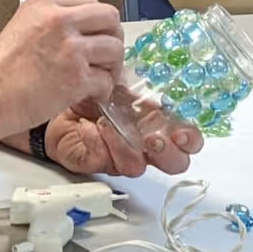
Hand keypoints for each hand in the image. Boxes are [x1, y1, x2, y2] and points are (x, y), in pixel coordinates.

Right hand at [0, 0, 124, 132]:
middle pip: (110, 19)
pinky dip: (104, 91)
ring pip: (114, 49)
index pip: (91, 3)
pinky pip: (106, 80)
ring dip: (112, 66)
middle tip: (107, 56)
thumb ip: (51, 23)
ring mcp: (71, 49)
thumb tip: (80, 34)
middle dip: (113, 38)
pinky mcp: (76, 77)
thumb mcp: (22, 26)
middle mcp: (60, 21)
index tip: (96, 37)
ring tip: (101, 78)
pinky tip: (93, 95)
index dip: (98, 24)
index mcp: (45, 5)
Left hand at [44, 91, 202, 178]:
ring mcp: (122, 159)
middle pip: (173, 164)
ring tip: (107, 123)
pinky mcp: (97, 163)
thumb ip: (140, 89)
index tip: (180, 133)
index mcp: (158, 127)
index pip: (188, 142)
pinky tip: (87, 127)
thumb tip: (154, 84)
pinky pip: (101, 160)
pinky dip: (95, 141)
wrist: (62, 106)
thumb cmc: (96, 98)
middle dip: (167, 153)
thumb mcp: (121, 87)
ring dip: (124, 144)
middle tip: (152, 139)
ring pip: (136, 167)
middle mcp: (145, 148)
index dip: (190, 141)